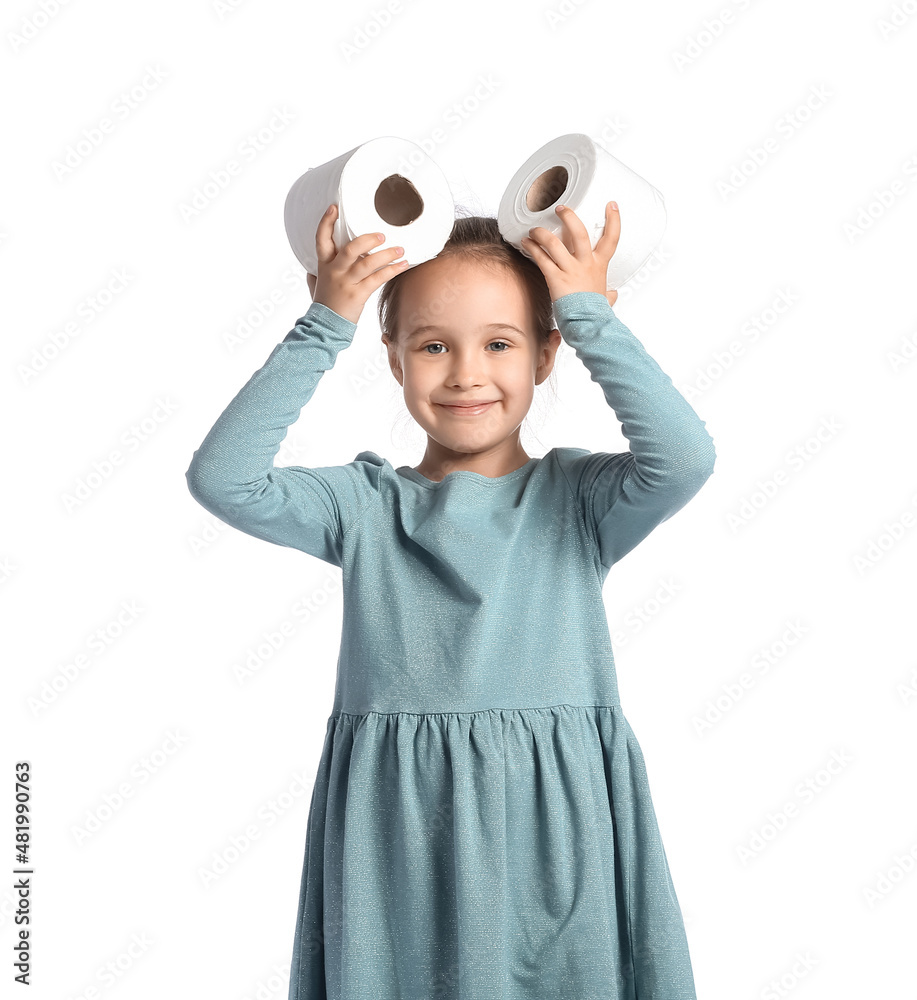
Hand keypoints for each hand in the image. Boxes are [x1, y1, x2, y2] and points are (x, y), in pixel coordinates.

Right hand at [305, 203, 408, 323]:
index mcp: (324, 264)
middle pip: (350, 249)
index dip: (326, 221)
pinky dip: (392, 271)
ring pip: (367, 263)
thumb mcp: (317, 283)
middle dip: (368, 239)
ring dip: (386, 254)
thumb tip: (317, 265)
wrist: (324, 325)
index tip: (335, 207)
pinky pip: (378, 279)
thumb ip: (319, 271)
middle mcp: (335, 271)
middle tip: (382, 235)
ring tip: (400, 250)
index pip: (321, 238)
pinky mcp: (358, 295)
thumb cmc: (324, 303)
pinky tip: (403, 265)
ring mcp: (346, 283)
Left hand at [521, 200, 620, 307]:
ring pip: (554, 242)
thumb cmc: (595, 314)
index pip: (612, 238)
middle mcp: (586, 264)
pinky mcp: (556, 279)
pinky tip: (525, 244)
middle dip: (569, 217)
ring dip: (542, 233)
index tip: (611, 205)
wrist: (589, 324)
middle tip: (560, 208)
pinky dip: (532, 249)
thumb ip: (609, 295)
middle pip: (579, 232)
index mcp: (599, 266)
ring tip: (534, 229)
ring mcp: (570, 270)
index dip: (614, 219)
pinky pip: (542, 258)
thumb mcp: (605, 300)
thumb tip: (613, 295)